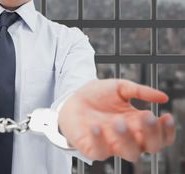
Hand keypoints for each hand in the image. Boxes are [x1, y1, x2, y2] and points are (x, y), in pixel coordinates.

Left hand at [58, 79, 174, 161]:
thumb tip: (163, 97)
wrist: (72, 97)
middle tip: (147, 116)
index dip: (167, 130)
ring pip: (129, 153)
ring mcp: (111, 144)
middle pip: (150, 147)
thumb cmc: (97, 95)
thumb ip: (140, 91)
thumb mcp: (120, 87)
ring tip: (119, 121)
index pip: (160, 135)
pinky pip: (100, 151)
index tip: (166, 116)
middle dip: (152, 134)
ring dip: (127, 138)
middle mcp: (128, 137)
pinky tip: (97, 127)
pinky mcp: (93, 148)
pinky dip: (100, 140)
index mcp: (137, 125)